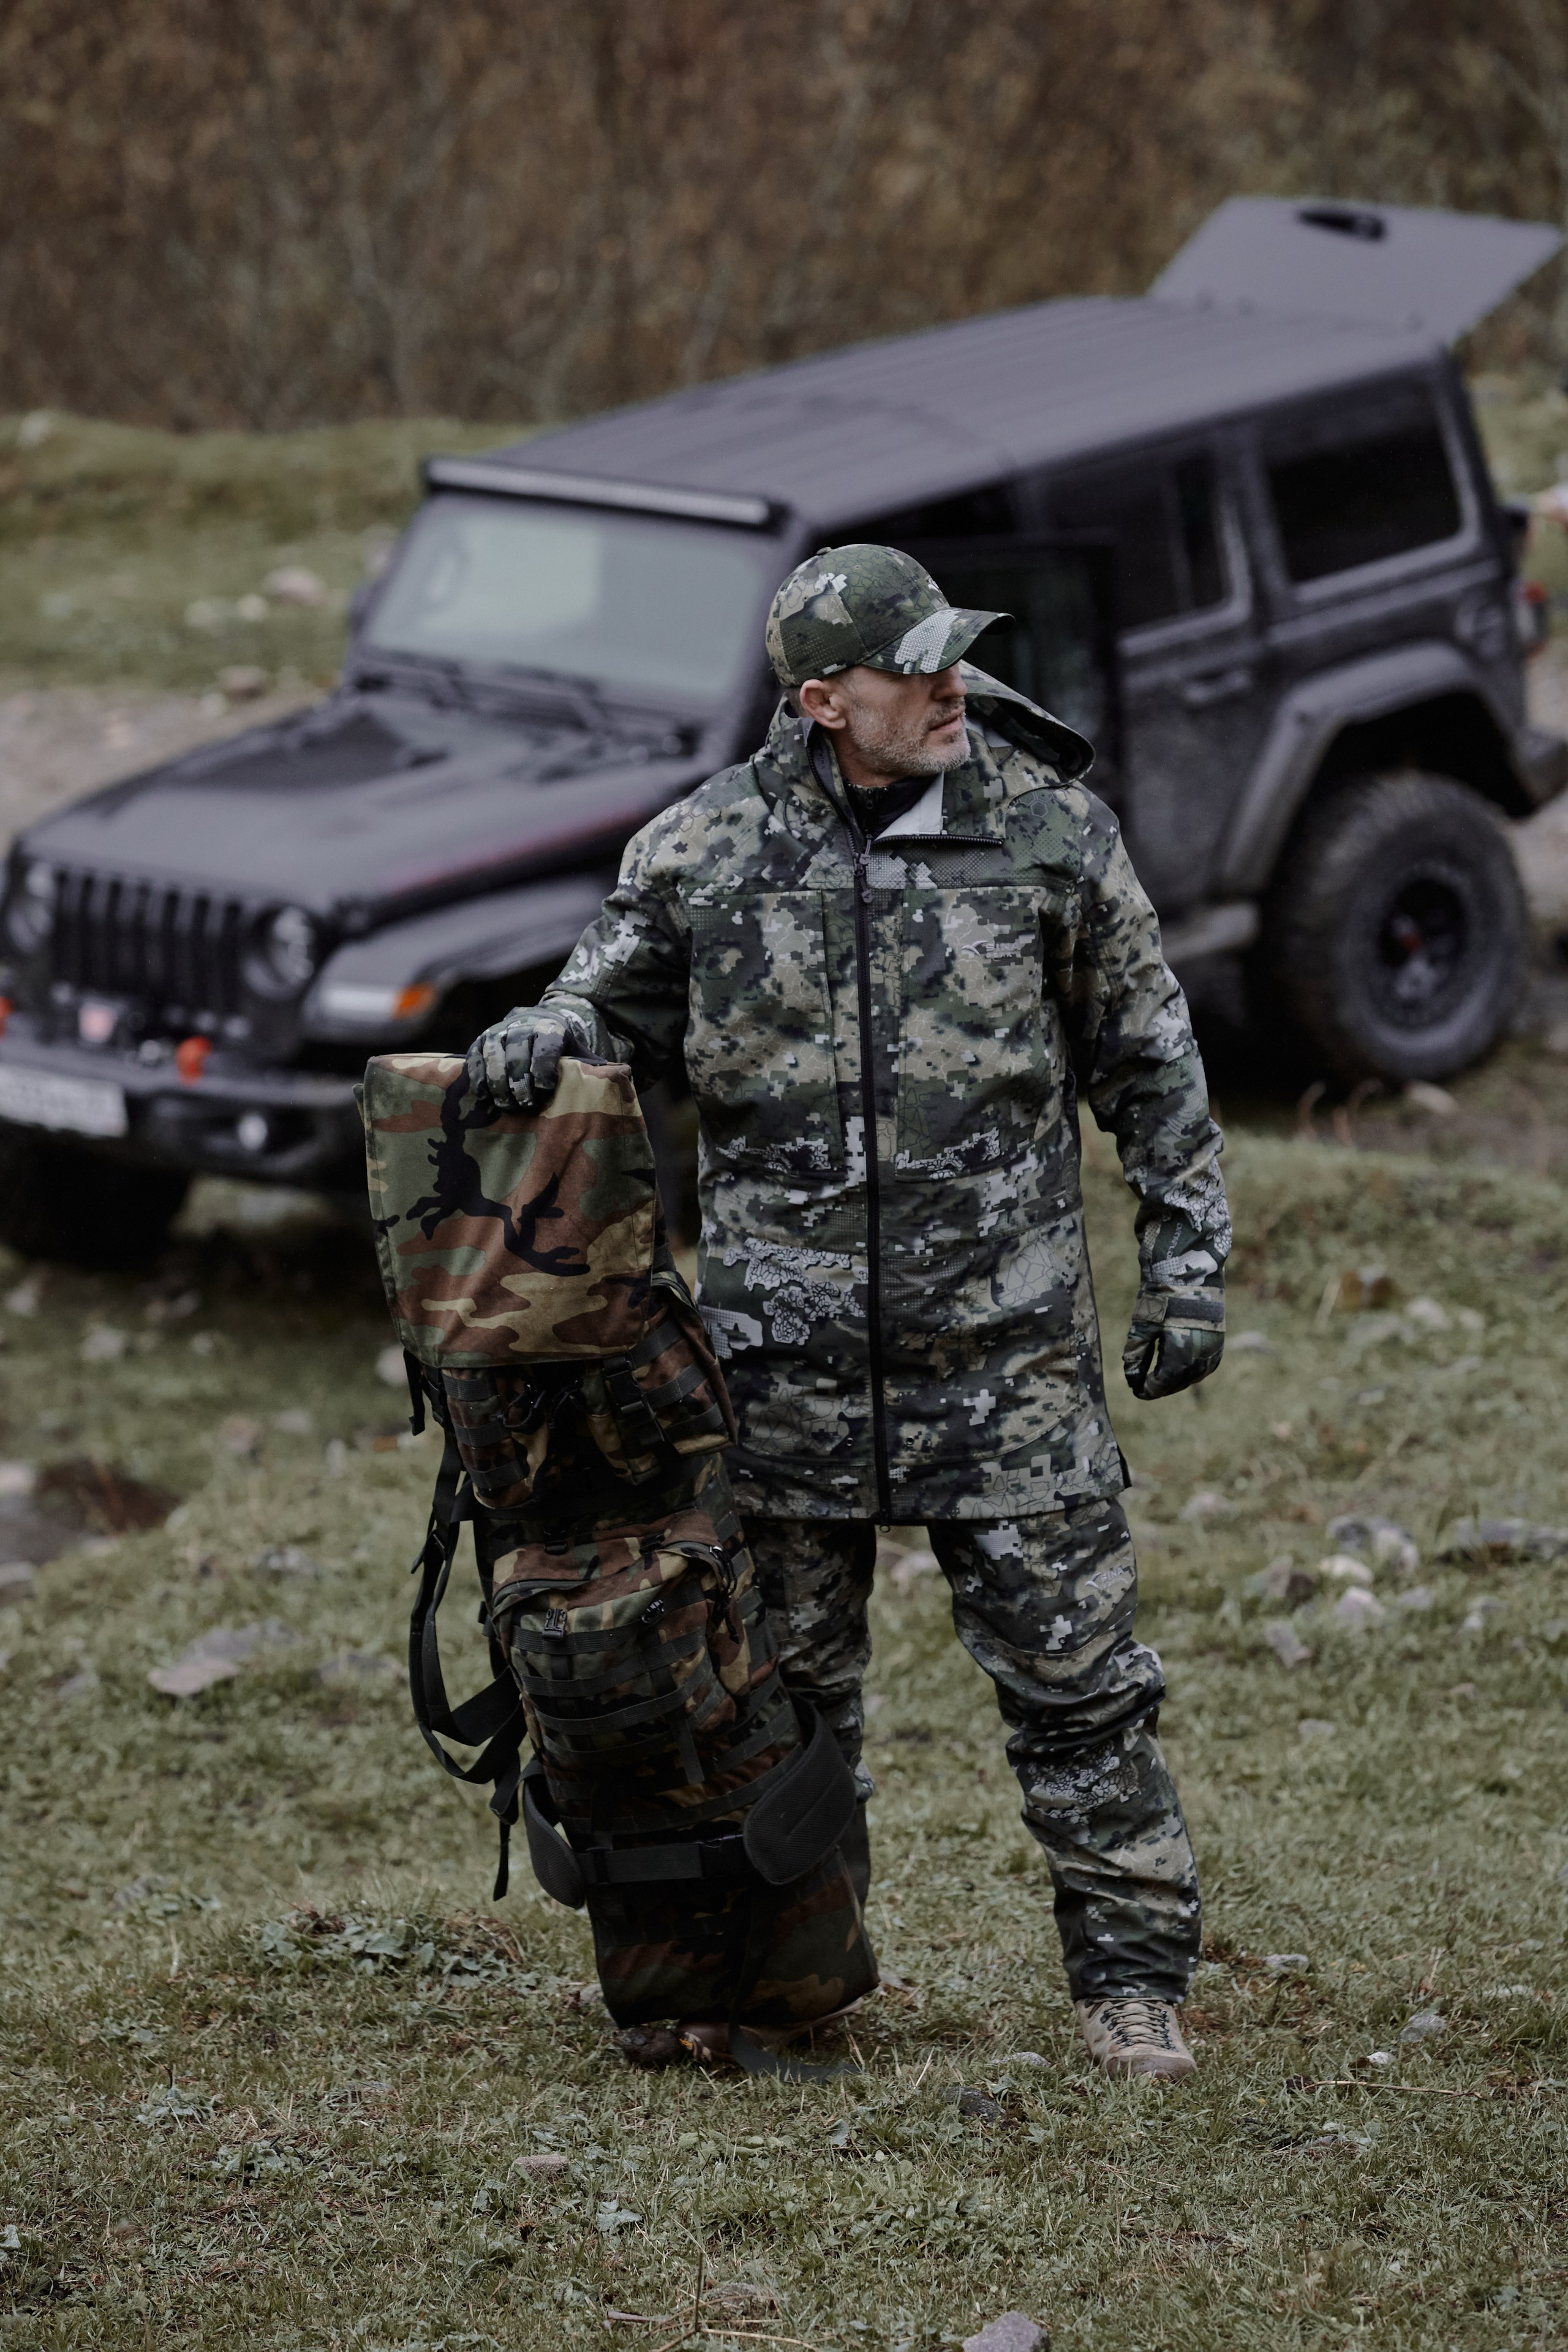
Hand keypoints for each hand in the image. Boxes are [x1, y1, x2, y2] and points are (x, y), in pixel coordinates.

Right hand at [465, 1003, 593, 1109]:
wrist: (539, 1022)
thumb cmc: (563, 1049)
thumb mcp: (580, 1054)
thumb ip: (593, 1068)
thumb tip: (619, 1080)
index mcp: (551, 1028)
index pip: (545, 1046)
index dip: (543, 1068)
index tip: (544, 1089)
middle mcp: (522, 1026)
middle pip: (517, 1052)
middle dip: (519, 1081)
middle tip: (524, 1105)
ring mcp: (499, 1032)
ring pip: (493, 1055)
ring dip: (497, 1082)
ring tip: (504, 1105)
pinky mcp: (481, 1041)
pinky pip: (474, 1059)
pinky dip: (477, 1078)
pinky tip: (484, 1096)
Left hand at [1122, 1276, 1224, 1400]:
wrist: (1191, 1272)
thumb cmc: (1163, 1297)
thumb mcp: (1144, 1325)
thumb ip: (1136, 1355)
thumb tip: (1131, 1379)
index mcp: (1181, 1354)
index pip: (1162, 1383)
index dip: (1148, 1389)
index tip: (1135, 1390)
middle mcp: (1201, 1357)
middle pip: (1178, 1382)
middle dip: (1160, 1387)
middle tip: (1143, 1387)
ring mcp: (1213, 1351)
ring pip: (1193, 1377)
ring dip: (1175, 1381)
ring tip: (1158, 1379)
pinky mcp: (1219, 1343)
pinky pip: (1204, 1367)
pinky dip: (1189, 1372)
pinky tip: (1178, 1369)